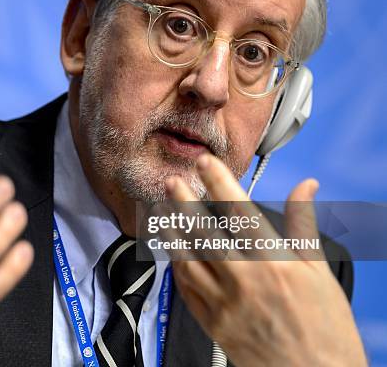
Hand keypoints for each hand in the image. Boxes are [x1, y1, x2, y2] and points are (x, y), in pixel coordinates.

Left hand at [163, 154, 366, 366]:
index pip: (238, 211)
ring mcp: (223, 303)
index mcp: (274, 262)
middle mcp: (244, 279)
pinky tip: (174, 254)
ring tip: (164, 212)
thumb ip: (304, 225)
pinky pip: (186, 289)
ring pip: (187, 259)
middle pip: (204, 231)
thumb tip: (305, 186)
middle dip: (184, 201)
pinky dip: (177, 267)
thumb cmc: (326, 328)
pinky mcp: (212, 324)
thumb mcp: (320, 272)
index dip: (218, 181)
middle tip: (173, 180)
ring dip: (172, 232)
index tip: (204, 162)